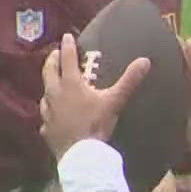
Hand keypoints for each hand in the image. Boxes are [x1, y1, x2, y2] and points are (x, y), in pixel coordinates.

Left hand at [39, 32, 149, 159]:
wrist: (81, 155)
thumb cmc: (96, 124)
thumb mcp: (115, 100)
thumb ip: (129, 80)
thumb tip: (145, 60)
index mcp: (70, 84)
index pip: (67, 59)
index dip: (67, 46)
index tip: (66, 36)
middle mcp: (54, 94)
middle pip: (48, 72)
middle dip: (52, 60)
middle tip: (54, 54)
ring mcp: (48, 112)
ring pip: (45, 94)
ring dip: (49, 86)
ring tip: (53, 84)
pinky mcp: (46, 129)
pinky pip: (46, 117)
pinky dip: (50, 112)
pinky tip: (53, 116)